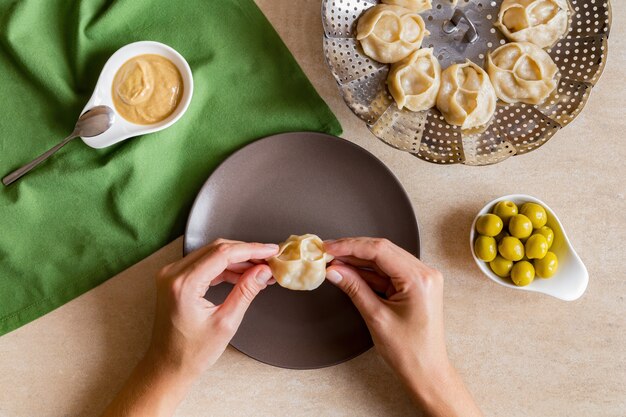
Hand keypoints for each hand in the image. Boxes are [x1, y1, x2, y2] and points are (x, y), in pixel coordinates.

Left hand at [102, 239, 277, 416]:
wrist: (168, 366)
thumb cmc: (192, 352)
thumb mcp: (226, 322)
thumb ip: (246, 291)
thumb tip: (263, 271)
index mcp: (184, 283)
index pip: (223, 253)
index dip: (251, 249)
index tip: (271, 250)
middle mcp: (173, 273)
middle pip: (217, 249)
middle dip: (246, 252)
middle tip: (269, 259)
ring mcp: (171, 275)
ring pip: (211, 254)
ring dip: (236, 259)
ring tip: (260, 270)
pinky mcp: (175, 279)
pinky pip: (204, 264)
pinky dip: (224, 267)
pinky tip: (243, 275)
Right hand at [324, 238, 481, 416]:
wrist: (427, 372)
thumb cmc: (409, 352)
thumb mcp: (376, 317)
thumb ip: (354, 288)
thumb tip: (334, 270)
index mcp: (419, 279)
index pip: (380, 250)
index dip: (351, 246)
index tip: (329, 247)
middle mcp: (424, 273)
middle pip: (383, 250)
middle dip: (353, 250)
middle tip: (327, 251)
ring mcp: (421, 278)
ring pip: (384, 259)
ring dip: (358, 260)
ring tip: (333, 261)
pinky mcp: (415, 286)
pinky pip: (388, 271)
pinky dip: (368, 271)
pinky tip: (349, 271)